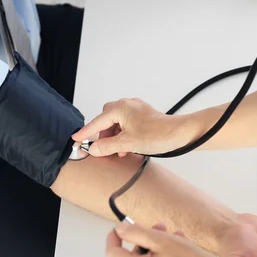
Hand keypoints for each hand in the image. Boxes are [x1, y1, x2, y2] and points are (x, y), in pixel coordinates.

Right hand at [72, 98, 194, 156]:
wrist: (181, 134)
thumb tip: (93, 149)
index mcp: (120, 108)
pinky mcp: (144, 117)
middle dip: (103, 135)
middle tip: (101, 148)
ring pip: (117, 123)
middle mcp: (127, 105)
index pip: (97, 122)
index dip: (86, 133)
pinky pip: (127, 125)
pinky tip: (128, 148)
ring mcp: (137, 110)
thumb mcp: (128, 144)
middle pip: (106, 120)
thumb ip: (107, 146)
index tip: (75, 139)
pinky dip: (124, 136)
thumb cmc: (158, 134)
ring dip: (115, 137)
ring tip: (119, 151)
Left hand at [107, 222, 221, 256]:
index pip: (113, 253)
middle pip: (134, 254)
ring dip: (158, 244)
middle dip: (145, 237)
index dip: (114, 237)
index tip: (121, 226)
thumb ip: (136, 233)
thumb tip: (120, 229)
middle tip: (159, 227)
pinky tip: (181, 247)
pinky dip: (165, 255)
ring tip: (175, 236)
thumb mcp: (160, 239)